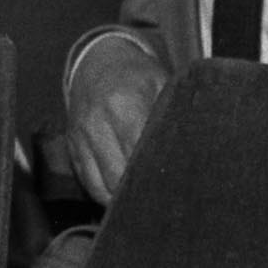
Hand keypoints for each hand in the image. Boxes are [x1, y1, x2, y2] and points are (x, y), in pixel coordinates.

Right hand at [66, 36, 168, 203]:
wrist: (98, 62)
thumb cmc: (137, 75)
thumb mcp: (163, 84)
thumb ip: (175, 116)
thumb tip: (194, 151)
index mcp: (123, 107)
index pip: (142, 155)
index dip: (160, 176)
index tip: (178, 189)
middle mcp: (97, 124)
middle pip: (120, 177)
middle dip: (142, 194)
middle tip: (166, 204)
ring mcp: (81, 137)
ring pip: (101, 186)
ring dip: (122, 200)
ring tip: (146, 205)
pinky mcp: (72, 146)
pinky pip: (88, 181)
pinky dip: (105, 194)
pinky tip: (124, 197)